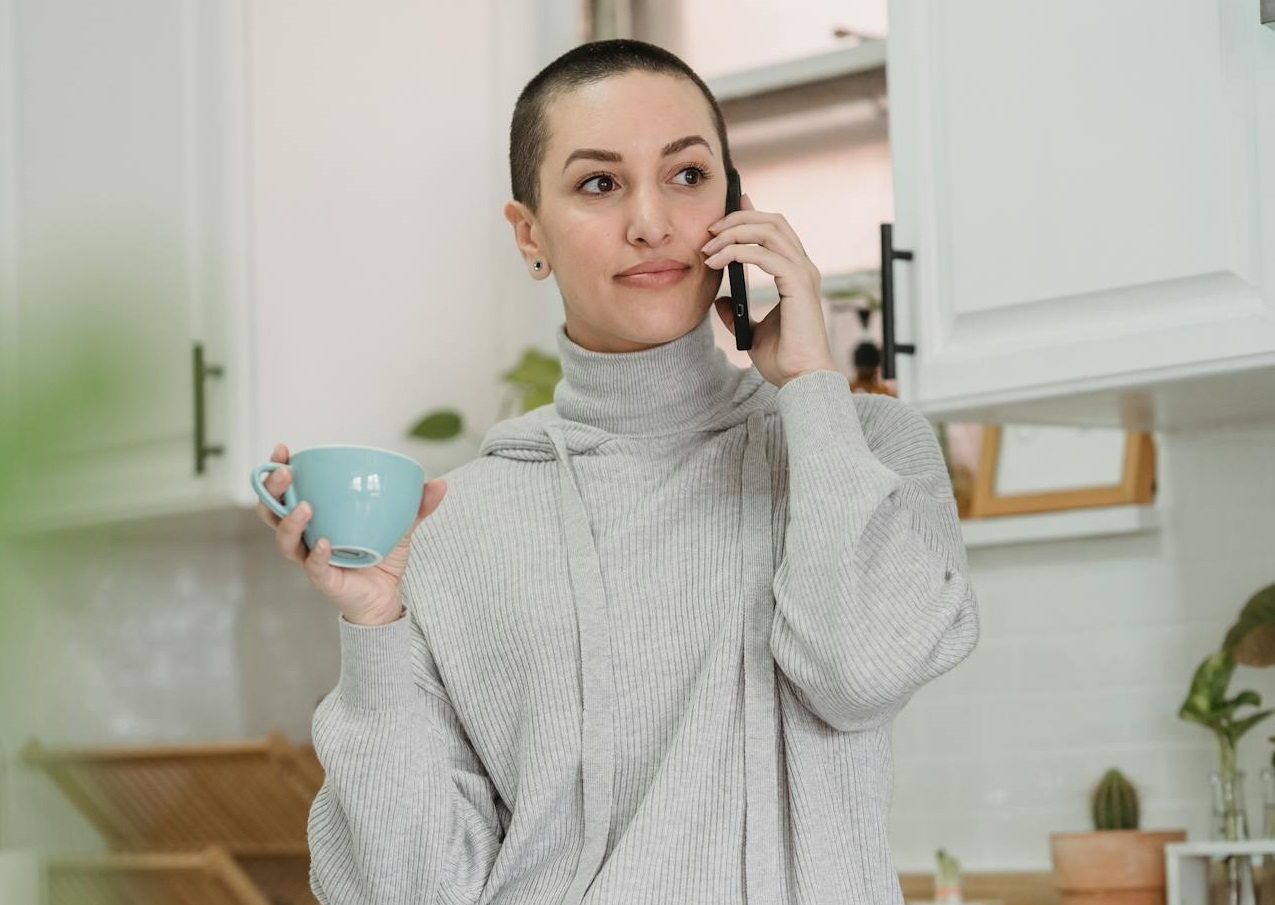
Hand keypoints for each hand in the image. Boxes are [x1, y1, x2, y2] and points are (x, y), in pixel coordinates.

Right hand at [255, 443, 447, 625]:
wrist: (387, 596)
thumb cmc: (383, 556)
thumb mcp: (402, 525)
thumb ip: (417, 504)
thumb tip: (439, 483)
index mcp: (317, 516)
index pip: (287, 490)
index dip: (278, 469)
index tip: (283, 449)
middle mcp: (305, 536)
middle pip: (272, 511)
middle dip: (273, 490)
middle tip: (286, 473)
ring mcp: (310, 558)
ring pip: (284, 540)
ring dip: (289, 521)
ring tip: (305, 506)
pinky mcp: (323, 579)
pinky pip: (312, 566)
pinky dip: (315, 554)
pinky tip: (323, 542)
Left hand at [701, 193, 837, 387]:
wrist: (800, 379)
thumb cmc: (784, 359)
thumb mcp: (751, 331)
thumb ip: (736, 313)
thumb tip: (719, 300)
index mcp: (796, 274)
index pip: (776, 230)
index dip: (751, 214)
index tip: (724, 212)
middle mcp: (803, 268)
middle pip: (772, 221)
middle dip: (738, 219)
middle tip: (709, 230)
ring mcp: (803, 273)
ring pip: (768, 230)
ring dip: (734, 233)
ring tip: (709, 247)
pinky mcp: (797, 284)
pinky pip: (764, 254)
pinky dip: (737, 252)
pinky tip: (717, 262)